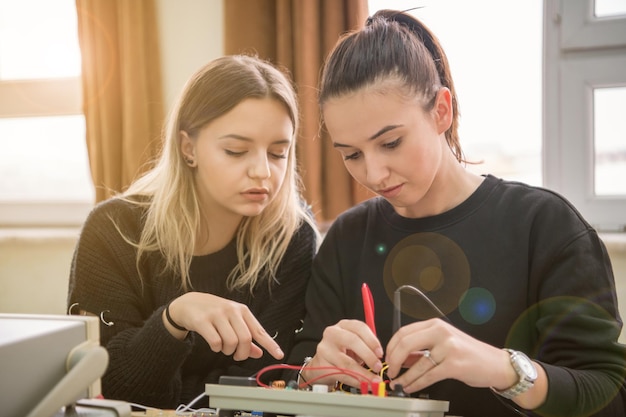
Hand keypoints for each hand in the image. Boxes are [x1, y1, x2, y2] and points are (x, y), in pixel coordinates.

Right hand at [165, 292, 283, 360]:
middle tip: (236, 355)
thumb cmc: (214, 313)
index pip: (259, 330)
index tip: (279, 354)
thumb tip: (258, 352)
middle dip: (242, 353)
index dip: (270, 344)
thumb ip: (246, 336)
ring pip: (231, 342)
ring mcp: (217, 315)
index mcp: (242, 311)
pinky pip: (215, 342)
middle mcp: (231, 311)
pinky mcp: (203, 321)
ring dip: (227, 351)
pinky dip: (216, 349)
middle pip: (245, 339)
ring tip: (223, 347)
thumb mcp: (232, 321)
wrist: (189, 303)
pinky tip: (214, 345)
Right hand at [302, 319, 383, 387]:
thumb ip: (366, 346)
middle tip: (378, 367)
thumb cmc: (341, 351)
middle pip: (352, 341)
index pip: (359, 327)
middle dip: (368, 356)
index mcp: (343, 325)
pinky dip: (355, 381)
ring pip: (347, 362)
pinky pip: (341, 375)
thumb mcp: (353, 343)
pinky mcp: (322, 365)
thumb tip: (379, 358)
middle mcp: (332, 334)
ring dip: (363, 374)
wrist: (321, 362)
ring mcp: (325, 349)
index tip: (380, 353)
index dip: (372, 340)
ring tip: (373, 380)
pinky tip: (363, 384)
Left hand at [385, 318, 510, 393]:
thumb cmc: (468, 354)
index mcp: (435, 325)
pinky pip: (428, 376)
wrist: (495, 364)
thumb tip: (398, 358)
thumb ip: (420, 349)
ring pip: (417, 363)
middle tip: (390, 371)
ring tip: (398, 384)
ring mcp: (448, 348)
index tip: (387, 358)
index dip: (391, 346)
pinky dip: (416, 384)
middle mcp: (441, 332)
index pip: (404, 332)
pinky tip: (411, 388)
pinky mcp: (454, 365)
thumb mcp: (442, 344)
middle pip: (405, 343)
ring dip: (404, 377)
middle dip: (393, 360)